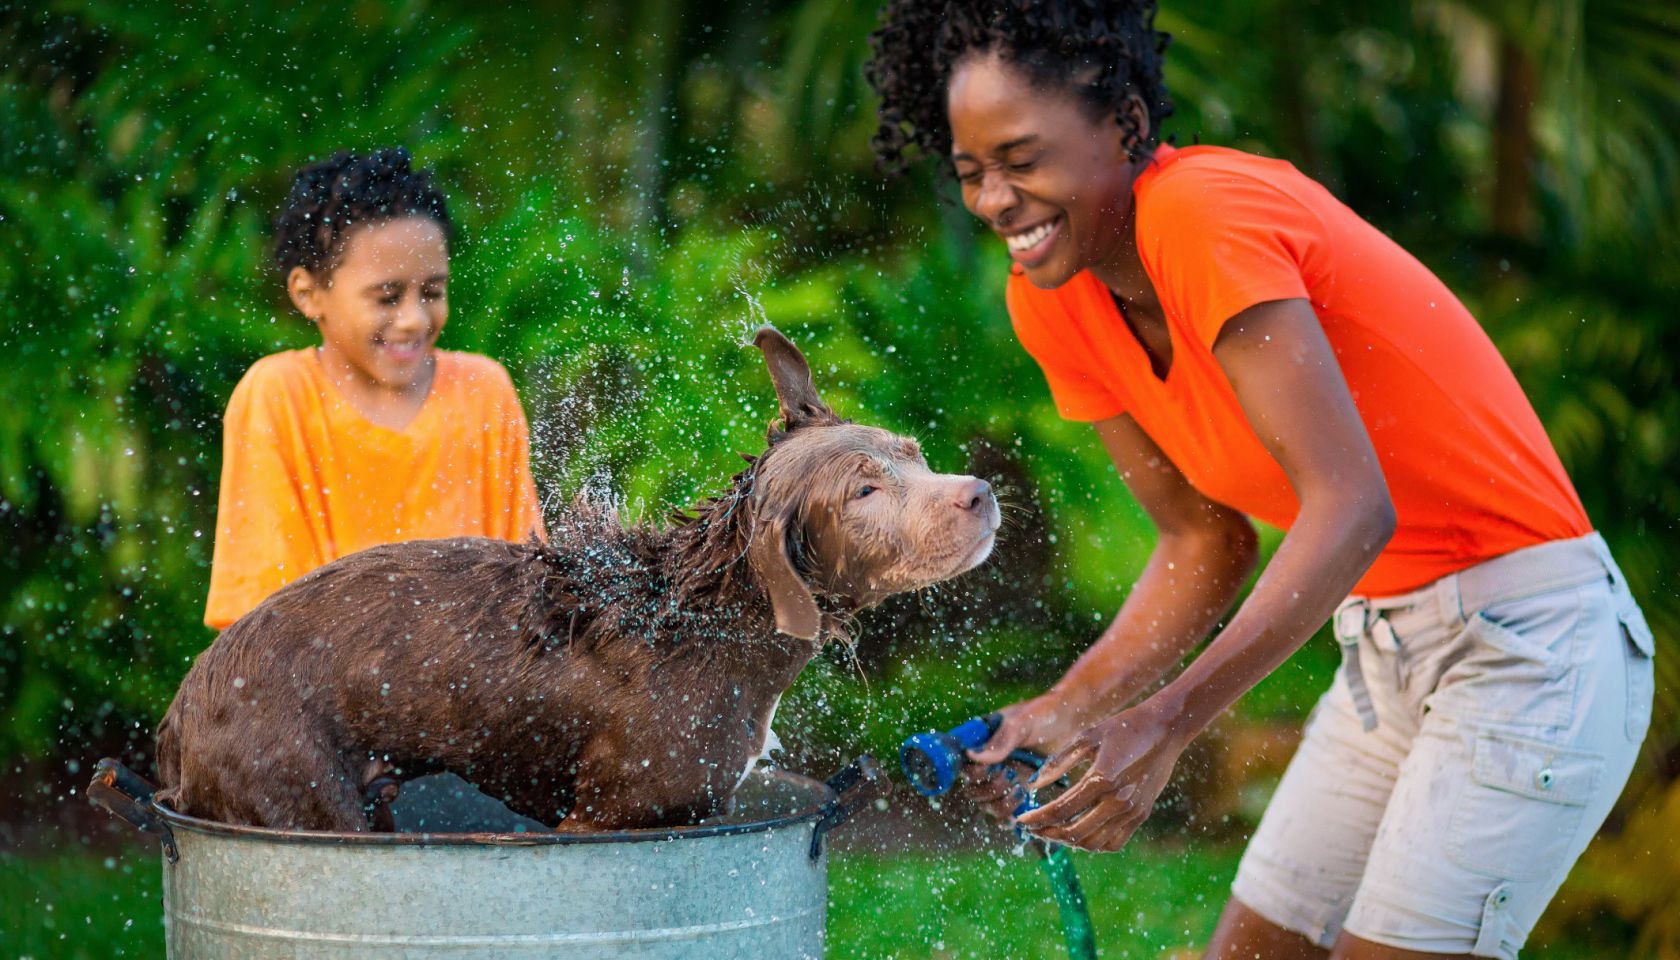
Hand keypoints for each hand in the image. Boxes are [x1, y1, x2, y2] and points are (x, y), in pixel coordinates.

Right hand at [957, 694, 1088, 822]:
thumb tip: (971, 755)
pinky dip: (1010, 818)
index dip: (973, 772)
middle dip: (989, 789)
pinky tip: (1024, 806)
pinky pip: (1006, 815)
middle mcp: (989, 763)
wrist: (1072, 721)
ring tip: (1021, 790)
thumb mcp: (1021, 722)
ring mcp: (1004, 779)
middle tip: (1010, 776)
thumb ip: (999, 741)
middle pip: (973, 790)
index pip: (963, 766)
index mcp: (982, 743)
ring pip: (988, 806)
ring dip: (1000, 805)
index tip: (991, 768)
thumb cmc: (1044, 715)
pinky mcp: (1020, 792)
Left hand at [1014, 698, 1187, 851]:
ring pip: (1094, 843)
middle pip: (1074, 832)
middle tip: (1034, 828)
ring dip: (1069, 841)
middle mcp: (1118, 800)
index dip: (1037, 818)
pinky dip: (1094, 844)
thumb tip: (1032, 784)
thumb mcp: (1087, 736)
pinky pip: (1114, 842)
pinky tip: (1081, 833)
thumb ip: (1058, 761)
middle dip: (1048, 834)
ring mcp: (1132, 811)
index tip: (1020, 820)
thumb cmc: (1123, 727)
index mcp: (1101, 778)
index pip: (1060, 809)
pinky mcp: (1142, 815)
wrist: (1166, 729)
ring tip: (1054, 831)